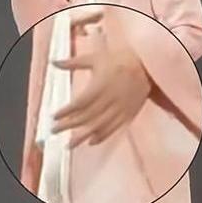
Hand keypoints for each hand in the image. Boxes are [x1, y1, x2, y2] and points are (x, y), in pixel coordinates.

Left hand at [51, 19, 151, 146]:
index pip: (79, 103)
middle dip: (68, 125)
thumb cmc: (119, 59)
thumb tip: (53, 62)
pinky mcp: (128, 115)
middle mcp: (109, 99)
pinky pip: (113, 129)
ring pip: (98, 126)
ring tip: (68, 145)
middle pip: (86, 116)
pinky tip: (90, 142)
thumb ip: (73, 62)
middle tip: (54, 130)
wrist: (147, 66)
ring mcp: (120, 109)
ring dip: (82, 136)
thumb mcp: (95, 57)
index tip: (53, 116)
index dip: (66, 111)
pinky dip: (101, 137)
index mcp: (100, 85)